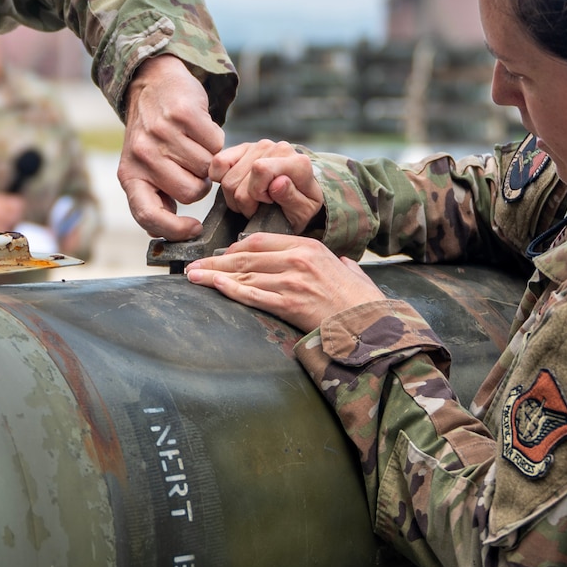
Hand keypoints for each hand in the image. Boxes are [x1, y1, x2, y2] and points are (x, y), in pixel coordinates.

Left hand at [120, 54, 223, 240]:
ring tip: (192, 145)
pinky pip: (217, 143)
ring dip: (208, 160)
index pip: (147, 215)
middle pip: (191, 193)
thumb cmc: (153, 135)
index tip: (194, 228)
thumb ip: (155, 198)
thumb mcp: (143, 168)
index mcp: (129, 175)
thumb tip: (172, 232)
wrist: (153, 85)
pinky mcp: (182, 113)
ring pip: (208, 169)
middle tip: (191, 167)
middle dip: (199, 184)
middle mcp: (142, 155)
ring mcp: (161, 132)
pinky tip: (199, 131)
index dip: (174, 230)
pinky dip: (215, 139)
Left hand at [184, 233, 383, 332]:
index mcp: (310, 247)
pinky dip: (228, 289)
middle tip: (193, 266)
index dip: (234, 248)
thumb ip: (343, 264)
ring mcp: (291, 281)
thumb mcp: (354, 272)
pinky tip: (211, 286)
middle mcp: (297, 259)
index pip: (260, 240)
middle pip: (245, 256)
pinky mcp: (288, 304)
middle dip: (215, 262)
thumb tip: (343, 262)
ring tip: (192, 277)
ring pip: (243, 274)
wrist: (374, 326)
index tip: (219, 256)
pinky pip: (251, 294)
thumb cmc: (365, 303)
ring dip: (213, 276)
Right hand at [209, 139, 322, 230]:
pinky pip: (218, 162)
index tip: (268, 202)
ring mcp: (259, 146)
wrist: (299, 195)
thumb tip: (278, 182)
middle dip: (245, 202)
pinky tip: (237, 187)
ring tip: (251, 200)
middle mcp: (278, 149)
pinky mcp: (243, 148)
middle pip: (238, 181)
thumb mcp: (303, 211)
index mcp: (297, 163)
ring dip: (235, 196)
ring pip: (227, 178)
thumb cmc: (301, 205)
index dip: (257, 193)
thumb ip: (292, 198)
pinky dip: (221, 180)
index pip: (261, 169)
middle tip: (260, 206)